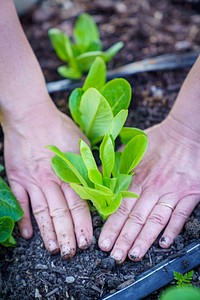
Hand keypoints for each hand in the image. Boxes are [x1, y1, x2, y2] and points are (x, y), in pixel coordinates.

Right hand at [3, 98, 92, 257]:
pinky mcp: (17, 179)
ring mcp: (33, 181)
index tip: (87, 242)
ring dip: (48, 233)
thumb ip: (91, 163)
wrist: (31, 115)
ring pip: (42, 212)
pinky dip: (24, 218)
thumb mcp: (81, 143)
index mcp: (69, 172)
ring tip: (54, 249)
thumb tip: (104, 178)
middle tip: (71, 253)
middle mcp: (51, 180)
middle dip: (68, 235)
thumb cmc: (58, 127)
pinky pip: (21, 202)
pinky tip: (26, 234)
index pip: (79, 204)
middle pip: (61, 213)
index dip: (84, 224)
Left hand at [98, 118, 199, 262]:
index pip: (121, 207)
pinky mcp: (190, 194)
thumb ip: (114, 165)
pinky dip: (172, 230)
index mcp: (138, 178)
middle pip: (136, 218)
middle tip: (114, 257)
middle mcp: (154, 188)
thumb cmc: (158, 140)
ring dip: (144, 240)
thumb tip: (96, 176)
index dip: (112, 226)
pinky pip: (180, 215)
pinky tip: (164, 243)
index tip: (103, 243)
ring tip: (133, 255)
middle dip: (124, 239)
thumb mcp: (131, 149)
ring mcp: (172, 192)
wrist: (185, 133)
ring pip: (156, 220)